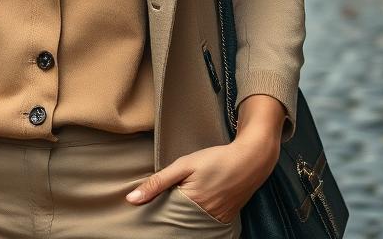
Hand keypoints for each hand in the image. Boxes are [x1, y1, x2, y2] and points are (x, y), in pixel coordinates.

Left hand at [125, 131, 278, 223]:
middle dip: (169, 215)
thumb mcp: (184, 164)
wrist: (250, 160)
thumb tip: (132, 198)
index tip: (145, 207)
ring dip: (183, 217)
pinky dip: (197, 217)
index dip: (155, 210)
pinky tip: (194, 207)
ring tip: (179, 204)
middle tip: (163, 204)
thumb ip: (158, 181)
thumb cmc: (215, 159)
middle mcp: (203, 217)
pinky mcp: (225, 219)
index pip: (164, 216)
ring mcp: (216, 221)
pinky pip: (205, 223)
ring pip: (191, 224)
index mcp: (190, 204)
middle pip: (178, 223)